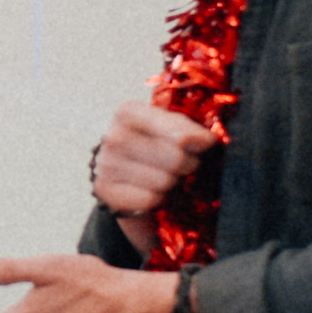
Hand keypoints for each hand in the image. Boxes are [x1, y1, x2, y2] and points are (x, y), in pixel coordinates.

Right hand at [93, 102, 220, 254]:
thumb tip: (206, 140)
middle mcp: (113, 136)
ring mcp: (106, 165)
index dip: (196, 143)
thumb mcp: (170, 125)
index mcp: (129, 113)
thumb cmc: (151, 143)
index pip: (179, 135)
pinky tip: (150, 189)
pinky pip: (149, 200)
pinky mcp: (106, 191)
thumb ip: (188, 129)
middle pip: (175, 159)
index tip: (202, 145)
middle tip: (180, 163)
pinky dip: (156, 199)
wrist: (121, 169)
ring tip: (164, 175)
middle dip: (186, 164)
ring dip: (171, 183)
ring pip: (163, 181)